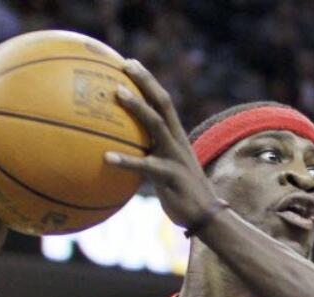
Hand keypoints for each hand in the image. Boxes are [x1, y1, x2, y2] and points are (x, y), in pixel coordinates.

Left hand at [105, 60, 222, 229]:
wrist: (207, 217)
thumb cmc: (182, 195)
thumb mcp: (165, 171)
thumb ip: (148, 157)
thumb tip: (117, 154)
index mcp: (176, 137)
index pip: (162, 101)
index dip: (147, 81)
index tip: (128, 63)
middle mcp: (177, 141)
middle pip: (163, 103)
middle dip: (145, 81)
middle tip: (125, 65)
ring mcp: (175, 157)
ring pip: (157, 126)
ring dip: (138, 108)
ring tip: (116, 94)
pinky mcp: (172, 177)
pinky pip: (146, 166)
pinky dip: (126, 161)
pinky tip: (106, 158)